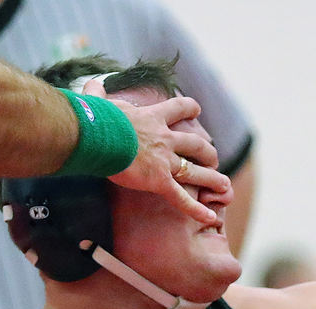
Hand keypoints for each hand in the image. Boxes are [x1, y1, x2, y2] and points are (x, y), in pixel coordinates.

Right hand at [82, 80, 229, 222]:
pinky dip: (196, 209)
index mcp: (152, 117)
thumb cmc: (93, 118)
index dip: (189, 108)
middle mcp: (164, 138)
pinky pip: (181, 198)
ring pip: (195, 171)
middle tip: (214, 158)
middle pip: (195, 144)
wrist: (94, 134)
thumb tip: (90, 85)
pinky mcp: (159, 180)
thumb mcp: (98, 103)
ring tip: (225, 186)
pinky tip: (210, 217)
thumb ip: (97, 97)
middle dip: (207, 151)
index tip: (197, 109)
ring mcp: (164, 160)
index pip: (177, 108)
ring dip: (212, 179)